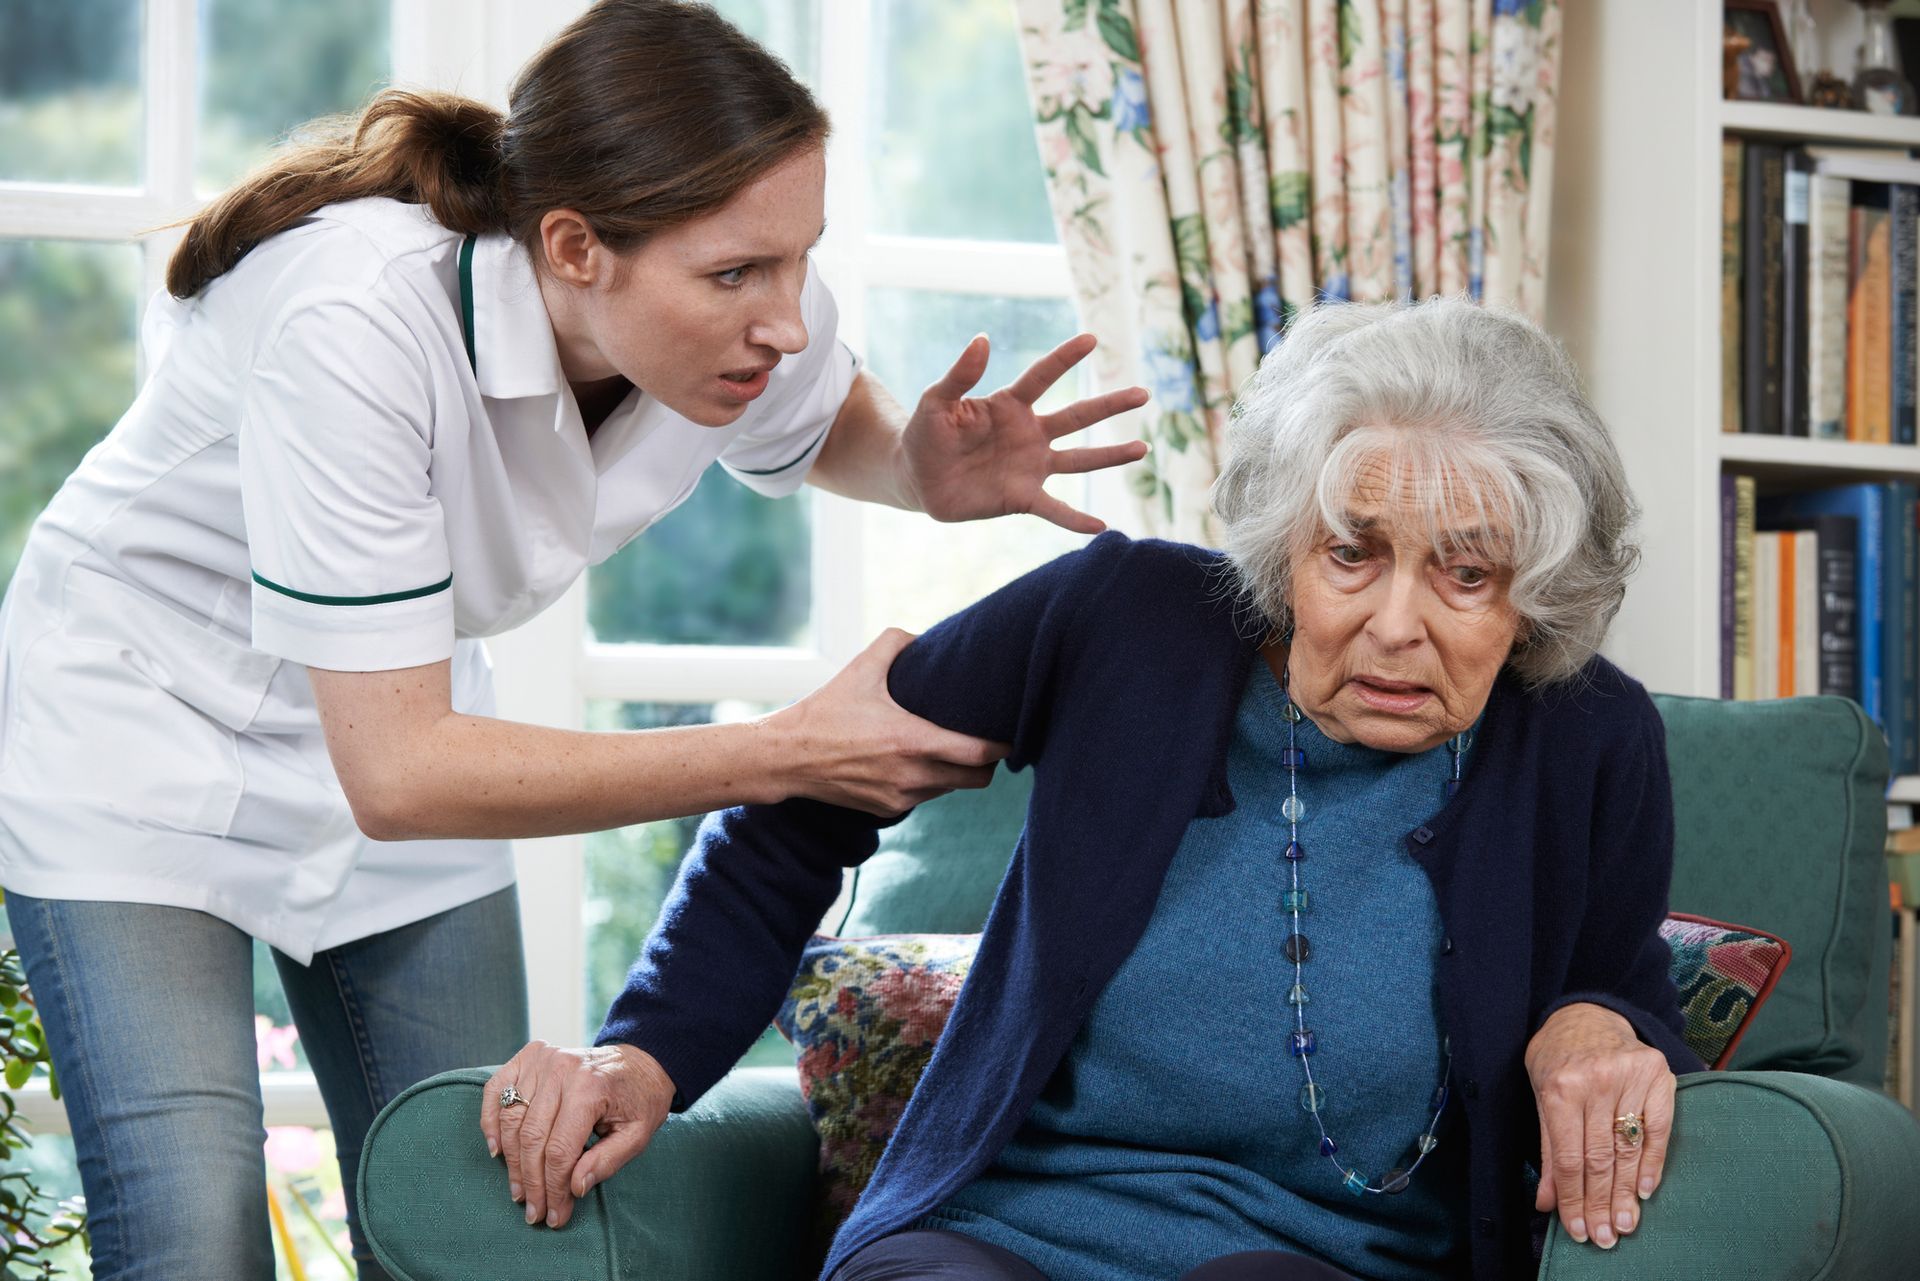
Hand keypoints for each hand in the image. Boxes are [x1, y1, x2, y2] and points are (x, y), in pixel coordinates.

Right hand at [480, 1040, 675, 1229]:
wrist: (640, 1061)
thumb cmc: (639, 1100)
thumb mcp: (638, 1134)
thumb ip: (607, 1161)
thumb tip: (574, 1188)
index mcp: (590, 1088)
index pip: (560, 1150)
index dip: (554, 1188)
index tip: (555, 1215)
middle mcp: (562, 1069)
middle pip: (532, 1138)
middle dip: (532, 1183)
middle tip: (535, 1212)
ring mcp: (542, 1060)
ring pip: (512, 1120)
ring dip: (512, 1162)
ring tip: (520, 1193)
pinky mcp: (529, 1056)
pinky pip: (496, 1090)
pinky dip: (490, 1121)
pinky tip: (497, 1151)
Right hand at [764, 628, 1006, 814]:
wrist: (786, 758)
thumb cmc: (824, 712)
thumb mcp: (859, 669)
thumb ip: (895, 643)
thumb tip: (923, 636)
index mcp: (911, 741)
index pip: (979, 754)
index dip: (1003, 746)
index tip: (1012, 733)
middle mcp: (911, 776)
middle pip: (977, 779)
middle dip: (988, 763)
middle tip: (988, 741)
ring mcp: (900, 797)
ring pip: (951, 789)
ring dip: (957, 772)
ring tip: (953, 748)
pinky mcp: (887, 810)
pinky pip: (925, 797)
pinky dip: (930, 782)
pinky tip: (920, 761)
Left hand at [901, 332, 1149, 533]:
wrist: (917, 478)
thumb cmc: (927, 434)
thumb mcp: (936, 401)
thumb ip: (960, 374)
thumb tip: (982, 340)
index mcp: (1009, 405)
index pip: (1043, 377)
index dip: (1065, 358)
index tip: (1091, 340)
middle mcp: (1030, 433)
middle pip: (1078, 416)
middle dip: (1110, 405)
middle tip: (1143, 393)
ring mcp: (1031, 466)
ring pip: (1080, 459)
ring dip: (1110, 455)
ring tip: (1142, 449)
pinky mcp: (1022, 497)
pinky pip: (1055, 509)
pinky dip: (1076, 519)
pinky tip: (1100, 527)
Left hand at [1524, 1002, 1676, 1250]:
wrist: (1585, 1013)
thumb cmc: (1556, 1059)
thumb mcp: (1540, 1098)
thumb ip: (1548, 1151)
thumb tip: (1547, 1203)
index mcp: (1560, 1087)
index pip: (1570, 1158)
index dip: (1574, 1198)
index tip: (1579, 1230)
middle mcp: (1596, 1081)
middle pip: (1601, 1158)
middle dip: (1601, 1203)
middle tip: (1606, 1238)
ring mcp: (1630, 1075)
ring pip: (1629, 1148)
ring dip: (1627, 1193)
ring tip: (1625, 1224)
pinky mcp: (1658, 1073)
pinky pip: (1659, 1128)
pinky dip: (1653, 1163)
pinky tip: (1645, 1191)